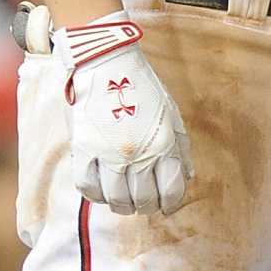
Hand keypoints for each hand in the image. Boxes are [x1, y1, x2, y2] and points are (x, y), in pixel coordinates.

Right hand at [54, 13, 192, 214]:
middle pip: (143, 200)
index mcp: (164, 144)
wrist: (106, 63)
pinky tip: (103, 191)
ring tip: (125, 202)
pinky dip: (96, 196)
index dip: (170, 203)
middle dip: (147, 206)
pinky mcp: (84, 150)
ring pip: (115, 200)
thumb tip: (187, 177)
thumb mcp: (171, 114)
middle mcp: (138, 154)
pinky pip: (88, 188)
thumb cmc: (142, 87)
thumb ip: (181, 148)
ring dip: (122, 206)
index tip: (167, 205)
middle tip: (145, 204)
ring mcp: (109, 154)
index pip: (171, 191)